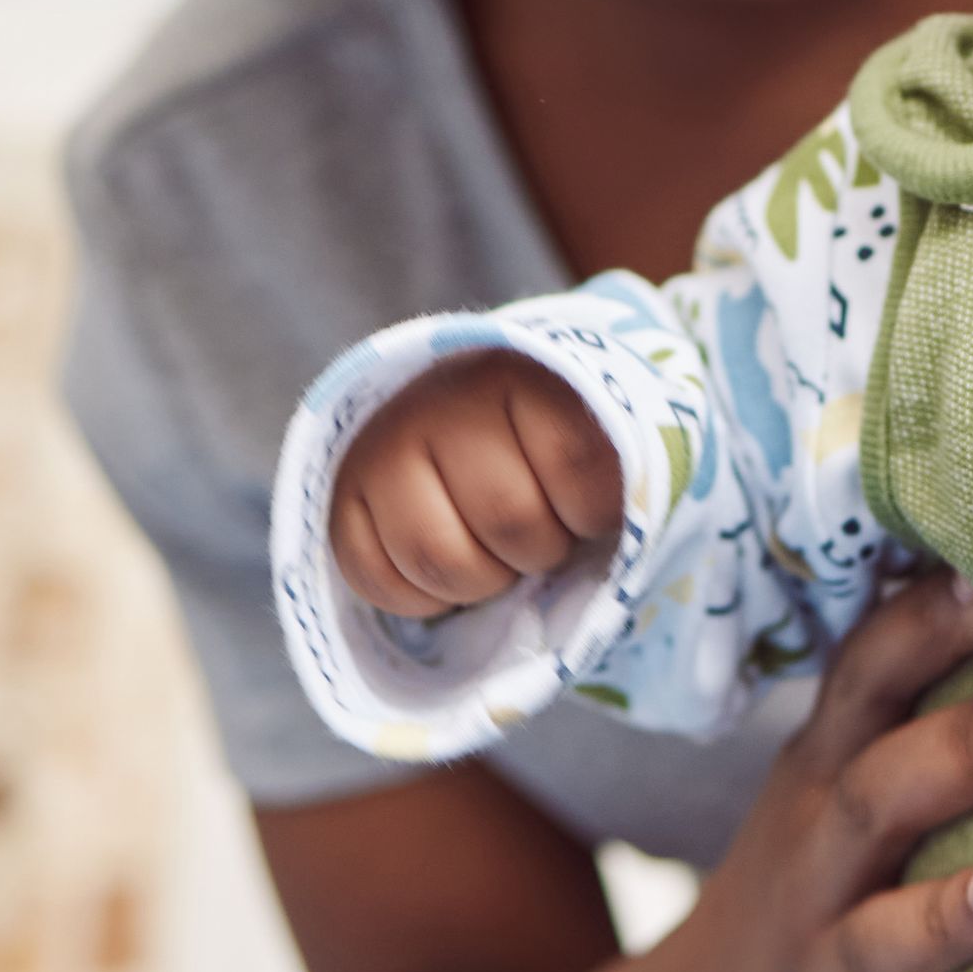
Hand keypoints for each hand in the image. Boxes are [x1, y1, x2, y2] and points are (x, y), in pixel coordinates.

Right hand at [330, 350, 623, 618]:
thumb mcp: (605, 445)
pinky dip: (421, 600)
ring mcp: (381, 444)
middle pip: (508, 521)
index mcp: (523, 372)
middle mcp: (443, 397)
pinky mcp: (339, 494)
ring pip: (439, 559)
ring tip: (493, 555)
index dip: (591, 514)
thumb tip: (633, 539)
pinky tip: (444, 574)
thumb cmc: (555, 450)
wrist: (474, 425)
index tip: (588, 506)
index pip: (576, 469)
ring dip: (481, 581)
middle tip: (538, 535)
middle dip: (537, 550)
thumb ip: (624, 476)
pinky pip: (375, 579)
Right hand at [653, 567, 972, 971]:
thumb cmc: (809, 881)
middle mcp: (816, 876)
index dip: (926, 624)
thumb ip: (907, 688)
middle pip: (881, 797)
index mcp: (823, 785)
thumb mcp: (828, 777)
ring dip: (948, 920)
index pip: (867, 682)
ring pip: (881, 948)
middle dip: (967, 748)